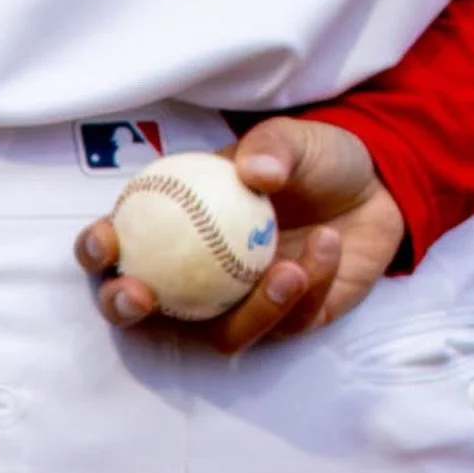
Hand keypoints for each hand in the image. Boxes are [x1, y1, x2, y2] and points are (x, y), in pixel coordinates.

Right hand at [75, 118, 406, 354]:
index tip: (106, 239)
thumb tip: (253, 172)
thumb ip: (272, 148)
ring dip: (250, 312)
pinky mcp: (288, 324)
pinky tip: (327, 248)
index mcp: (177, 221)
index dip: (97, 249)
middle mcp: (198, 271)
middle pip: (142, 310)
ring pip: (219, 335)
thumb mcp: (292, 138)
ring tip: (289, 270)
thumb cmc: (314, 158)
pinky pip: (287, 324)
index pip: (119, 241)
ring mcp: (240, 304)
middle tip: (145, 294)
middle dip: (125, 308)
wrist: (376, 186)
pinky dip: (307, 291)